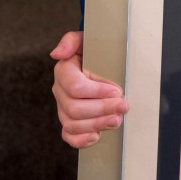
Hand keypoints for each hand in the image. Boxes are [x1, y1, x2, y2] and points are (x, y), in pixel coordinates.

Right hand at [50, 31, 128, 147]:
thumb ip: (70, 41)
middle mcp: (60, 91)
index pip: (75, 87)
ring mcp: (63, 108)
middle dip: (102, 109)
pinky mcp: (69, 121)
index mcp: (64, 72)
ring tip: (117, 119)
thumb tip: (57, 54)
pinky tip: (97, 136)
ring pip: (73, 124)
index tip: (117, 91)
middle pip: (75, 108)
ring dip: (97, 124)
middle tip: (124, 106)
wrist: (96, 60)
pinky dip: (82, 140)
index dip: (97, 92)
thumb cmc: (92, 50)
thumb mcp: (84, 39)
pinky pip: (69, 136)